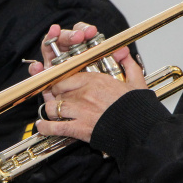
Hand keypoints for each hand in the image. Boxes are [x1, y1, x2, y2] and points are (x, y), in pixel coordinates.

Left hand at [29, 22, 146, 142]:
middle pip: (57, 92)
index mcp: (95, 80)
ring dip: (52, 110)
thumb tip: (123, 52)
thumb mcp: (136, 81)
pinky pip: (54, 127)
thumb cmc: (137, 109)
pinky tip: (42, 126)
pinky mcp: (78, 128)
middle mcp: (83, 94)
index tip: (61, 86)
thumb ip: (128, 64)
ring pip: (53, 107)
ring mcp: (79, 111)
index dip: (61, 82)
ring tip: (53, 113)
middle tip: (57, 99)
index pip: (66, 77)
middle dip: (56, 96)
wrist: (139, 129)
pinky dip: (46, 127)